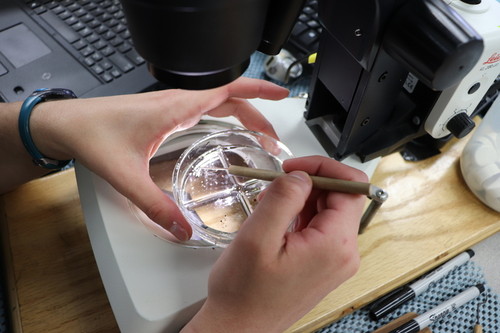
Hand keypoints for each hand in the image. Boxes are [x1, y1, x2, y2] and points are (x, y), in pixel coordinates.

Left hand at [30, 77, 288, 239]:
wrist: (67, 123)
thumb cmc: (92, 134)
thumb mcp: (126, 175)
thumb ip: (155, 205)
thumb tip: (180, 227)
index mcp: (176, 107)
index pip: (228, 89)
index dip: (259, 89)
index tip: (280, 93)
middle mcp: (178, 102)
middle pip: (230, 99)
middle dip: (257, 114)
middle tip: (273, 137)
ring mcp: (172, 106)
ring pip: (218, 103)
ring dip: (242, 115)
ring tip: (257, 136)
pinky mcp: (165, 113)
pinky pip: (204, 110)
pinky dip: (223, 118)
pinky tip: (225, 136)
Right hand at [182, 156, 367, 331]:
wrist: (239, 327)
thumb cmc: (244, 293)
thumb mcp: (257, 237)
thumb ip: (283, 198)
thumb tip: (302, 176)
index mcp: (335, 244)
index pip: (351, 186)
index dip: (323, 168)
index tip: (294, 168)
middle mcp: (343, 253)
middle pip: (340, 197)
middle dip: (308, 183)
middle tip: (275, 186)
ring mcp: (335, 260)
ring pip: (328, 211)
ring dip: (301, 200)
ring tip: (269, 206)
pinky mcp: (324, 264)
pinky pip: (320, 228)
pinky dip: (300, 216)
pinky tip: (276, 221)